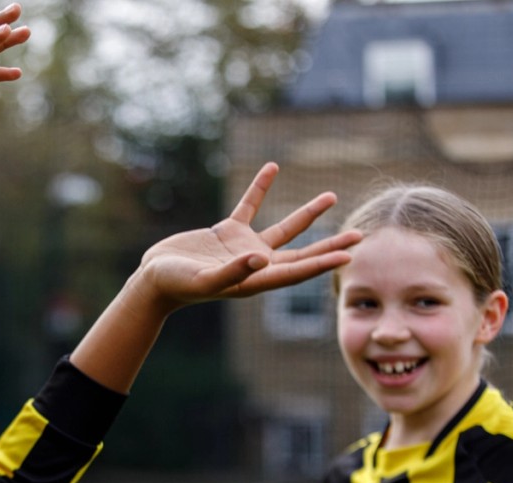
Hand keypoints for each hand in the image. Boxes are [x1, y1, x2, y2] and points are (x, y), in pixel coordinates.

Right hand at [69, 162, 359, 392]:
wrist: (153, 278)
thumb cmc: (176, 284)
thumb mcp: (203, 279)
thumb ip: (231, 271)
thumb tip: (260, 258)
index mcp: (255, 280)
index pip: (296, 271)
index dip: (323, 262)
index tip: (348, 254)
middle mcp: (256, 264)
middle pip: (301, 254)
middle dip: (330, 245)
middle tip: (359, 234)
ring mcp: (243, 248)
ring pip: (284, 229)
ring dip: (307, 215)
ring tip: (331, 196)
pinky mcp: (227, 232)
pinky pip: (249, 205)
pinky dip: (260, 187)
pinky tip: (272, 167)